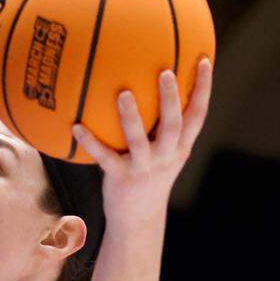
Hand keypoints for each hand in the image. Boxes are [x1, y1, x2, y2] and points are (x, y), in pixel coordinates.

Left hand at [73, 59, 211, 230]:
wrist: (138, 220)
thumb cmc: (147, 178)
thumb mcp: (162, 154)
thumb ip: (160, 127)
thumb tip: (146, 87)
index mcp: (180, 147)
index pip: (198, 115)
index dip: (203, 88)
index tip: (204, 60)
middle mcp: (166, 157)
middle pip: (174, 124)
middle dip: (171, 99)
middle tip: (165, 72)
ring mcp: (144, 169)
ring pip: (140, 141)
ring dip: (132, 117)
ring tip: (123, 93)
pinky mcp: (121, 179)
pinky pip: (104, 158)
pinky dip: (91, 142)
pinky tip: (76, 127)